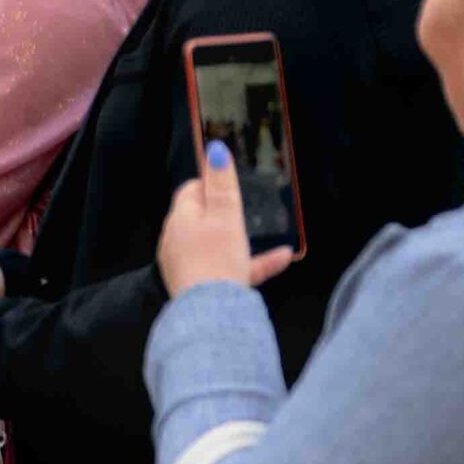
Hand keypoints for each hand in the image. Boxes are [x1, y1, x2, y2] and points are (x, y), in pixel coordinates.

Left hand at [158, 143, 296, 297]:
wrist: (212, 314)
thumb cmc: (216, 258)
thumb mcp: (224, 215)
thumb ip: (222, 184)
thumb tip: (214, 149)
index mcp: (180, 219)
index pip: (190, 191)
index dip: (208, 184)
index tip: (227, 182)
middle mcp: (179, 241)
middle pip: (201, 219)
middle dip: (223, 212)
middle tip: (246, 207)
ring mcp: (191, 265)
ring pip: (218, 245)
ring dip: (241, 239)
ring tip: (267, 235)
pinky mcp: (206, 288)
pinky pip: (233, 269)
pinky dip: (254, 262)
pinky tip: (284, 258)